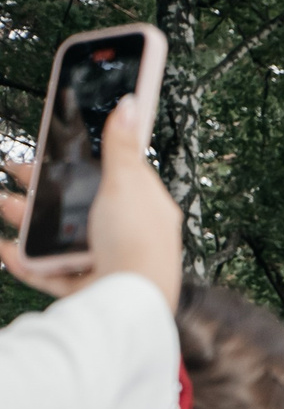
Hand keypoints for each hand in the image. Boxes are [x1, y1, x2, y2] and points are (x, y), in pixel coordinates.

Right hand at [2, 97, 180, 308]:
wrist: (128, 304)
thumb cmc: (136, 245)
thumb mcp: (126, 185)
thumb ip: (122, 148)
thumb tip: (132, 104)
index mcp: (144, 208)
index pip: (110, 173)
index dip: (77, 158)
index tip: (47, 147)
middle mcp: (127, 234)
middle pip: (77, 204)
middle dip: (40, 188)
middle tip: (12, 172)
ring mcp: (107, 261)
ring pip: (58, 236)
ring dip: (25, 219)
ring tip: (2, 205)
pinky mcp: (87, 286)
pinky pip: (51, 272)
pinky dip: (28, 261)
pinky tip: (9, 248)